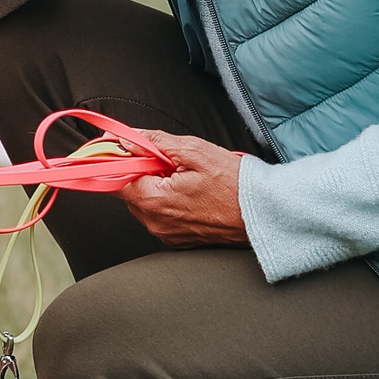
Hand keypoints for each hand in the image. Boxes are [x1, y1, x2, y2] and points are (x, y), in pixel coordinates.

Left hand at [121, 130, 249, 247]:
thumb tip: (128, 138)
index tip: (129, 148)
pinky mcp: (179, 240)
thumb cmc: (235, 184)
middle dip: (144, 173)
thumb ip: (155, 142)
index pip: (116, 179)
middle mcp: (156, 223)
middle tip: (170, 162)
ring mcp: (167, 234)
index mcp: (154, 201)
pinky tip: (191, 194)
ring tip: (186, 179)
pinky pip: (162, 217)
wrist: (263, 214)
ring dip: (157, 188)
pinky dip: (169, 203)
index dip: (122, 160)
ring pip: (146, 204)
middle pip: (131, 192)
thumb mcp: (195, 151)